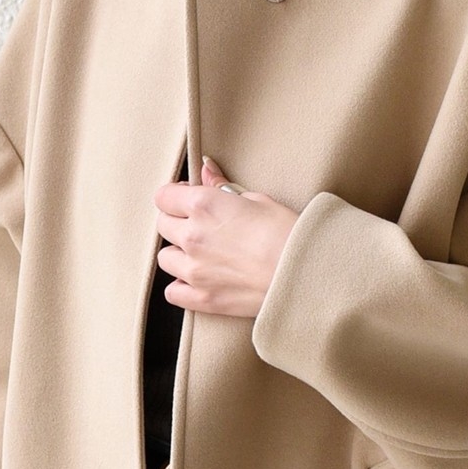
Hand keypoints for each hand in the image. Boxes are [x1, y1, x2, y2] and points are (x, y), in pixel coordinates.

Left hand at [151, 155, 299, 317]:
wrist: (304, 274)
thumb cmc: (288, 233)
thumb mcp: (257, 200)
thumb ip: (223, 187)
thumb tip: (206, 170)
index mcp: (204, 205)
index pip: (164, 196)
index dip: (176, 196)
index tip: (188, 200)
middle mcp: (193, 236)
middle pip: (163, 225)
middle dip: (177, 222)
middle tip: (200, 227)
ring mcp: (194, 270)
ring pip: (165, 259)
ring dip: (179, 255)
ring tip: (202, 256)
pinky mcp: (203, 298)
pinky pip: (173, 293)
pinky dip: (181, 287)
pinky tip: (199, 281)